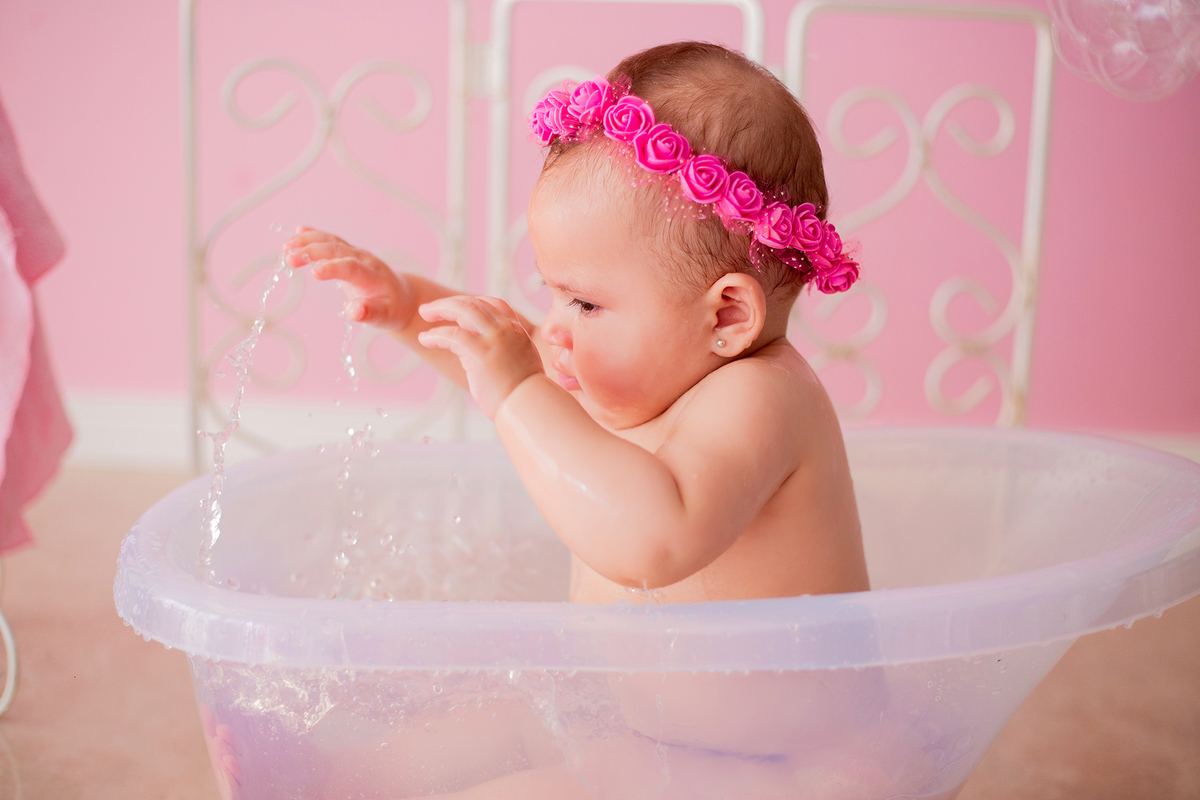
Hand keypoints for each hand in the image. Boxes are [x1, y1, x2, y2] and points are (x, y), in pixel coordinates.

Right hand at [284, 227, 415, 330]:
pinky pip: (332, 241)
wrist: (402, 297)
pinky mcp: (349, 253)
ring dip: (309, 241)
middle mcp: (364, 260)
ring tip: (287, 247)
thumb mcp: (384, 317)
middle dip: (313, 251)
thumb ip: (369, 313)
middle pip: (338, 249)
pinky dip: (315, 235)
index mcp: (373, 276)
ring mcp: (356, 254)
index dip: (334, 268)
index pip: (352, 268)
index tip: (315, 272)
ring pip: (332, 241)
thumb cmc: (391, 309)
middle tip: (289, 258)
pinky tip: (297, 231)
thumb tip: (354, 311)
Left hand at [417, 296, 543, 418]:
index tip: (455, 308)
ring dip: (440, 309)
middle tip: (429, 309)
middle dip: (449, 303)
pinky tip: (425, 339)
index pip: (493, 303)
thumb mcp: (517, 361)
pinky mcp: (481, 354)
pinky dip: (436, 334)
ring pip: (463, 310)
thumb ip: (500, 349)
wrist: (529, 406)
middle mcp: (506, 329)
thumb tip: (476, 351)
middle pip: (474, 303)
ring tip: (424, 313)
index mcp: (516, 330)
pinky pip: (453, 335)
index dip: (472, 302)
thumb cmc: (522, 393)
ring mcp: (494, 339)